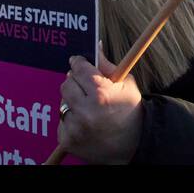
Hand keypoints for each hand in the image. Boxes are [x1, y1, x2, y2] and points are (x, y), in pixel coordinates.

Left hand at [58, 49, 143, 164]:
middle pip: (67, 83)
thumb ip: (107, 67)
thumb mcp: (126, 86)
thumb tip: (96, 46)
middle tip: (85, 86)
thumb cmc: (130, 112)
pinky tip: (85, 122)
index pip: (80, 69)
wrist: (132, 146)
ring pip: (62, 102)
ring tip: (89, 108)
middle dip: (75, 81)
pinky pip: (61, 120)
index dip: (78, 62)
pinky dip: (71, 119)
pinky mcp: (66, 140)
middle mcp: (86, 111)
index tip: (77, 61)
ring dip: (73, 101)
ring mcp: (74, 127)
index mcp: (102, 94)